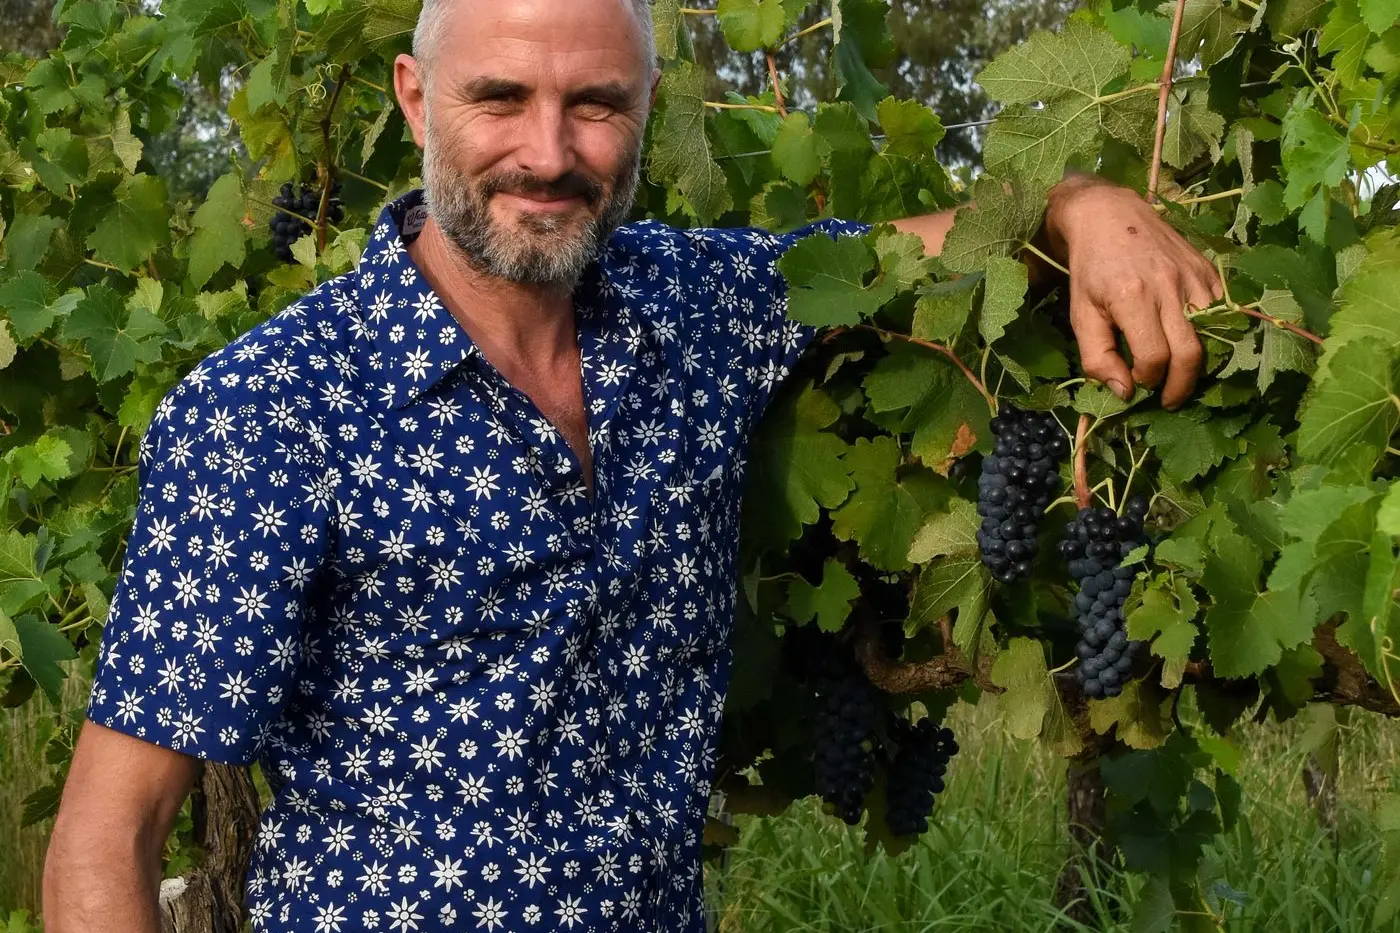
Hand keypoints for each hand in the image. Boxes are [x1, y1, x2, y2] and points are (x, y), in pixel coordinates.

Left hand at [1041, 177, 1222, 409]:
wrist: (1109, 215)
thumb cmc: (1090, 270)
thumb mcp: (1081, 314)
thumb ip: (1098, 357)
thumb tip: (1124, 392)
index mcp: (1132, 296)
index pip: (1155, 357)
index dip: (1148, 379)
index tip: (1137, 383)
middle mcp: (1169, 286)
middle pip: (1191, 352)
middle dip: (1181, 385)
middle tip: (1170, 400)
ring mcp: (1193, 276)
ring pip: (1211, 334)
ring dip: (1198, 362)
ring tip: (1179, 374)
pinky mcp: (1207, 268)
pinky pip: (1220, 312)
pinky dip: (1209, 333)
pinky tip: (1188, 340)